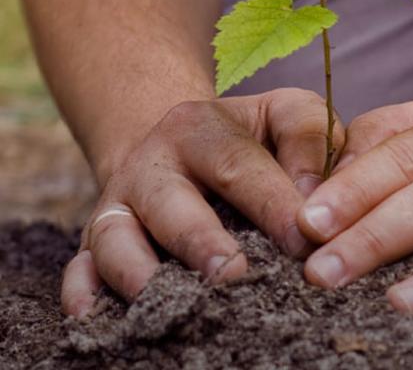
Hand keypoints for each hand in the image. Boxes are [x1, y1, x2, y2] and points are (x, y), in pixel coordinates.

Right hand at [61, 88, 343, 317]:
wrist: (183, 142)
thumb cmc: (252, 137)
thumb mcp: (284, 114)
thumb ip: (310, 141)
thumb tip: (315, 204)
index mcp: (201, 127)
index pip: (238, 165)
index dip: (272, 204)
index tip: (304, 242)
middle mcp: (152, 162)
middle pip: (172, 203)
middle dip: (202, 243)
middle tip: (234, 276)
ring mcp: (119, 203)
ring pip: (116, 238)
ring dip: (142, 273)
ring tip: (179, 303)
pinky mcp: (96, 238)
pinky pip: (79, 267)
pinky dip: (83, 292)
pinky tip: (98, 317)